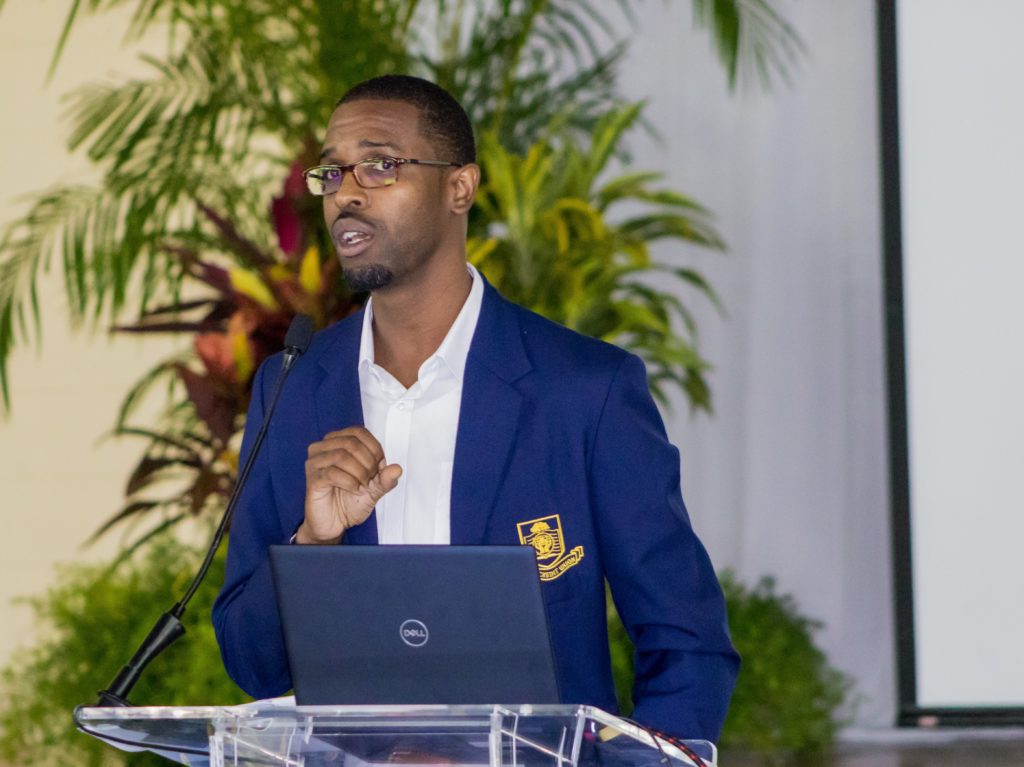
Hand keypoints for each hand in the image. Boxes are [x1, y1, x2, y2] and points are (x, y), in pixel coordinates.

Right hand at [297, 427, 401, 543]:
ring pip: (341, 455)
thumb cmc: (350, 502)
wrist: (335, 524)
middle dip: (368, 463)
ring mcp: (315, 462)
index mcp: (339, 442)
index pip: (360, 432)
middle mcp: (324, 448)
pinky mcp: (312, 478)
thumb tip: (397, 469)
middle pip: (352, 443)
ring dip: (359, 473)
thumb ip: (386, 478)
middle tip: (370, 480)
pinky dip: (350, 483)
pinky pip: (332, 473)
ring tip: (361, 486)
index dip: (375, 449)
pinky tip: (353, 490)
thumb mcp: (375, 489)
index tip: (378, 468)